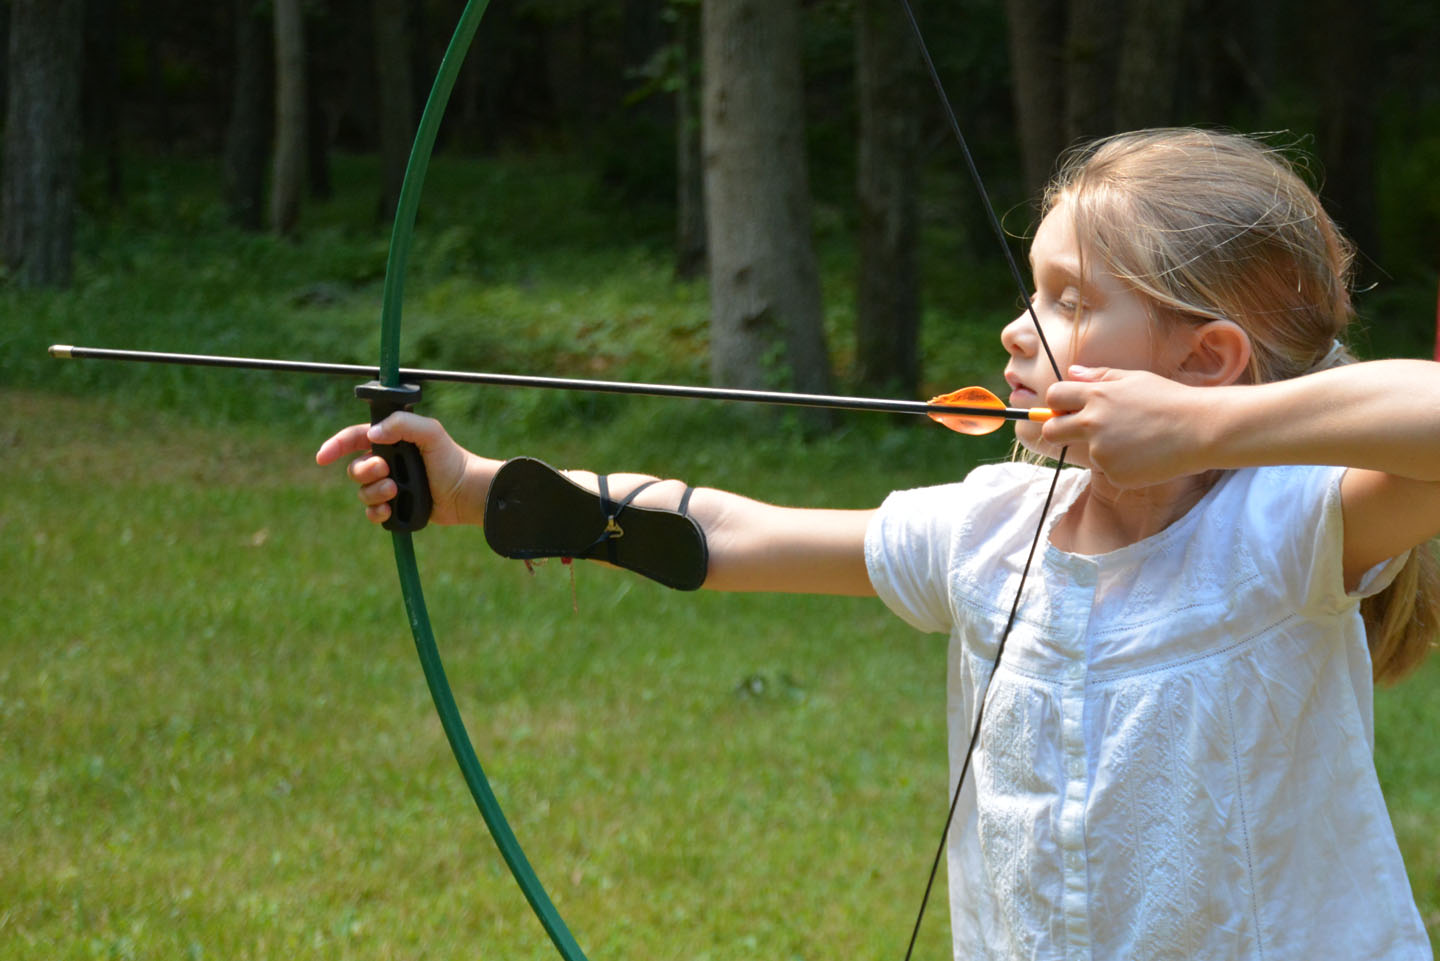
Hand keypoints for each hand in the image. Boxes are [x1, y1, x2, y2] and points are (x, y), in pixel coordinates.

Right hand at [315, 412, 489, 525]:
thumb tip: (371, 436)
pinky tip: (390, 510)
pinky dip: (377, 512)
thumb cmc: (452, 459)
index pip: (354, 439)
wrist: (467, 492)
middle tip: (386, 470)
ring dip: (374, 492)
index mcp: (391, 441)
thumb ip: (402, 425)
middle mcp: (387, 463)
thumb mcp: (431, 432)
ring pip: (362, 492)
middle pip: (355, 468)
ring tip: (395, 490)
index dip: (335, 446)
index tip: (323, 457)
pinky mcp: (396, 508)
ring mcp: (390, 486)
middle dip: (365, 470)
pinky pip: (373, 513)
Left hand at [1042, 366, 1210, 487]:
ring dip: (1102, 449)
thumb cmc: (1171, 400)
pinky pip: (1108, 471)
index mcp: (1096, 396)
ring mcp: (1101, 451)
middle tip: (1077, 431)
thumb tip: (1071, 372)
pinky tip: (1146, 456)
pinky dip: (1122, 466)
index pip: (1054, 397)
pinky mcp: (1114, 474)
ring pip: (1086, 453)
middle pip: (1051, 431)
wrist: (1201, 429)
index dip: (1056, 403)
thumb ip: (1099, 377)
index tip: (1065, 408)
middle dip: (1057, 430)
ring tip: (1138, 440)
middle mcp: (1092, 423)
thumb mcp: (1135, 379)